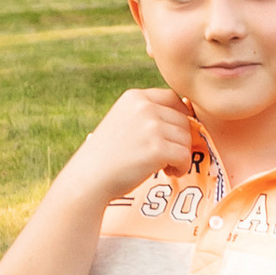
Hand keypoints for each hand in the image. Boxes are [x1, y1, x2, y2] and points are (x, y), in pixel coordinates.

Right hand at [68, 81, 199, 205]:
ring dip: (182, 155)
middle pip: (182, 120)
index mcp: (134, 97)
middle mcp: (144, 107)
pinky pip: (185, 156)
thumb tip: (185, 116)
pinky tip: (168, 172)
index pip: (172, 97)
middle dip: (180, 140)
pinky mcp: (158, 148)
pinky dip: (182, 167)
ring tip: (166, 166)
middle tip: (168, 157)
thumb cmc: (106, 155)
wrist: (89, 177)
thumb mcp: (122, 121)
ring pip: (186, 139)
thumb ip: (146, 115)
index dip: (181, 114)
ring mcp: (152, 127)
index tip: (178, 131)